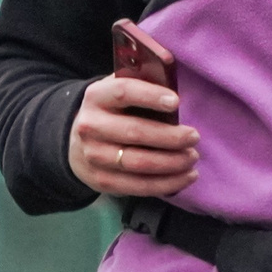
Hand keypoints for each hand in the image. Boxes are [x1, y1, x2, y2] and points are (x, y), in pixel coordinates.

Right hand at [68, 73, 199, 197]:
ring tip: (193, 157)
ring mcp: (94, 156)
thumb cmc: (113, 110)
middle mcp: (91, 126)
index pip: (123, 92)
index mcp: (97, 96)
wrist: (78, 141)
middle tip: (194, 137)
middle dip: (170, 137)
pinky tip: (187, 177)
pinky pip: (139, 186)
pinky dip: (168, 184)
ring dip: (173, 163)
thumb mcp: (119, 90)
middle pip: (135, 132)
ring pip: (139, 164)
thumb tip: (174, 85)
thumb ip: (142, 84)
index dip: (150, 96)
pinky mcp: (102, 181)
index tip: (176, 102)